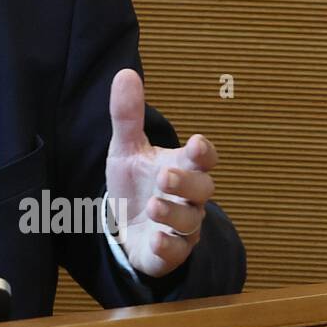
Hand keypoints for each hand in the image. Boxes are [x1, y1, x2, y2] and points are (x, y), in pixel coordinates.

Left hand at [104, 69, 218, 278]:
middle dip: (187, 183)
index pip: (202, 158)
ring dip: (174, 213)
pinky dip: (167, 246)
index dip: (202, 151)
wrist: (124, 226)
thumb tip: (125, 73)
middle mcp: (188, 198)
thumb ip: (127, 115)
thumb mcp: (126, 148)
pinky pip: (175, 252)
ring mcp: (181, 228)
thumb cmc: (134, 184)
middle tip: (165, 176)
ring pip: (190, 222)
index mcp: (181, 167)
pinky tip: (154, 238)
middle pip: (202, 190)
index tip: (195, 142)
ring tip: (154, 204)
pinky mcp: (168, 253)